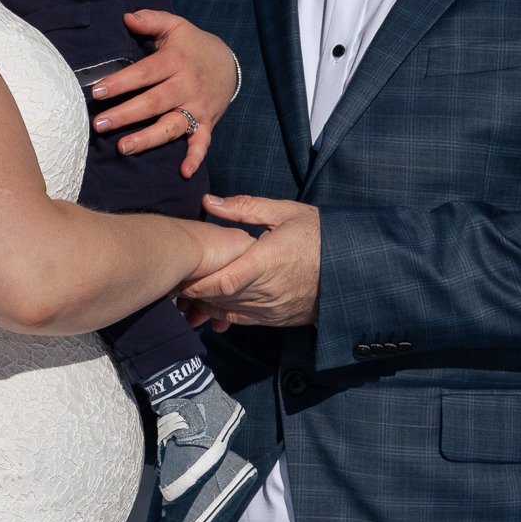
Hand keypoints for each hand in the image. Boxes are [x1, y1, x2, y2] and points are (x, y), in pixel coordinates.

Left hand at [90, 12, 239, 177]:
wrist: (229, 63)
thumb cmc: (192, 45)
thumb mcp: (175, 26)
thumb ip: (151, 20)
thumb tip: (126, 17)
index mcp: (175, 61)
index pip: (145, 73)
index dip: (122, 82)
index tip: (98, 91)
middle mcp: (186, 86)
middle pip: (154, 102)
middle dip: (126, 114)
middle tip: (99, 124)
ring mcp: (198, 107)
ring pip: (172, 126)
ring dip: (148, 139)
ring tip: (123, 148)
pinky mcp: (207, 123)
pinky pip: (202, 142)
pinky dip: (195, 157)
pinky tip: (184, 172)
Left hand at [177, 194, 320, 329]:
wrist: (351, 268)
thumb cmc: (317, 234)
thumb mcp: (285, 212)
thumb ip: (244, 208)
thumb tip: (208, 201)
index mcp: (269, 261)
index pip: (224, 280)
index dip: (197, 283)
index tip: (177, 275)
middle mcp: (269, 290)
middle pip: (220, 299)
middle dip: (192, 294)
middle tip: (169, 283)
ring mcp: (273, 308)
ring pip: (228, 312)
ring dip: (203, 307)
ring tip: (181, 297)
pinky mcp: (277, 319)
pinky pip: (242, 320)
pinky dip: (221, 315)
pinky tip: (205, 308)